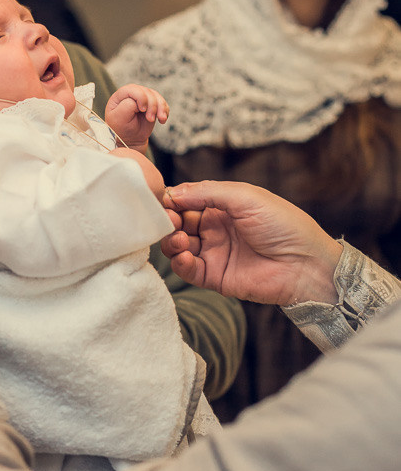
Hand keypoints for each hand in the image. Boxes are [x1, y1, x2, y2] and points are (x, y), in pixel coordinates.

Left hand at [105, 84, 168, 152]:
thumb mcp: (119, 118)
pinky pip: (162, 103)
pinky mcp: (152, 105)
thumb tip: (137, 102)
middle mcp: (132, 95)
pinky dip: (165, 110)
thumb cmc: (121, 129)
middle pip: (147, 92)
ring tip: (161, 119)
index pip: (133, 89)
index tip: (142, 109)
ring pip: (156, 96)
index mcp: (120, 96)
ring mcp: (143, 99)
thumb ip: (127, 106)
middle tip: (150, 119)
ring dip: (161, 108)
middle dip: (152, 105)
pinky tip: (162, 119)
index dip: (141, 97)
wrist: (130, 139)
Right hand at [161, 180, 341, 306]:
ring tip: (179, 239)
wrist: (306, 263)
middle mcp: (215, 229)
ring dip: (171, 241)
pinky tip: (185, 256)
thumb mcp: (245, 197)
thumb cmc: (283, 224)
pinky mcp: (215, 277)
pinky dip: (180, 263)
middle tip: (169, 221)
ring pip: (178, 246)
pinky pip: (188, 270)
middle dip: (168, 221)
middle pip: (178, 223)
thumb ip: (207, 192)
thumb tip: (172, 193)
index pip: (186, 200)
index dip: (173, 201)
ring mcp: (214, 253)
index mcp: (222, 206)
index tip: (164, 201)